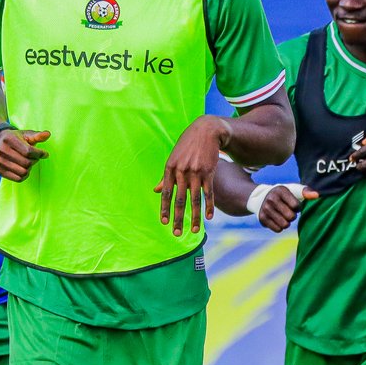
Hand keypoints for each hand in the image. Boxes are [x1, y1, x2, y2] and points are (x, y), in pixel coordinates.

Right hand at [0, 127, 48, 181]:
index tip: (45, 154)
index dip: (40, 154)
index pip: (28, 151)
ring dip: (30, 168)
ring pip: (23, 172)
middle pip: (27, 163)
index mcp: (9, 139)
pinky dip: (25, 175)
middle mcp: (1, 150)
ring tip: (28, 162)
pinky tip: (24, 169)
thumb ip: (37, 135)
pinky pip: (18, 179)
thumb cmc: (16, 138)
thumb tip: (48, 134)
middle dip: (35, 161)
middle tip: (35, 157)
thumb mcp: (27, 134)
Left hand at [156, 115, 227, 235]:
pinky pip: (208, 193)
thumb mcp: (173, 158)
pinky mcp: (209, 172)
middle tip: (176, 233)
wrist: (206, 131)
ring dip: (195, 217)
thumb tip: (157, 190)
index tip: (164, 223)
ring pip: (194, 200)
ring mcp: (195, 172)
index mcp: (170, 169)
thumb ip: (166, 176)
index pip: (166, 194)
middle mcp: (181, 172)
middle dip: (178, 218)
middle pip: (179, 200)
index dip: (165, 209)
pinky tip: (208, 217)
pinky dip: (209, 206)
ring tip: (195, 231)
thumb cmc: (187, 146)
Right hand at [255, 184, 315, 231]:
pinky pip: (278, 229)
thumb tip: (317, 195)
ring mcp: (265, 209)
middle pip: (291, 217)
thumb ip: (306, 192)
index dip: (297, 207)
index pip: (296, 206)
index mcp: (281, 190)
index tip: (293, 204)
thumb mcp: (293, 190)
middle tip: (288, 211)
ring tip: (283, 215)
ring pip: (285, 225)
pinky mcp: (262, 218)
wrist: (262, 197)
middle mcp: (271, 199)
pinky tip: (277, 220)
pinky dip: (280, 227)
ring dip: (287, 222)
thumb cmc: (284, 195)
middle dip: (292, 216)